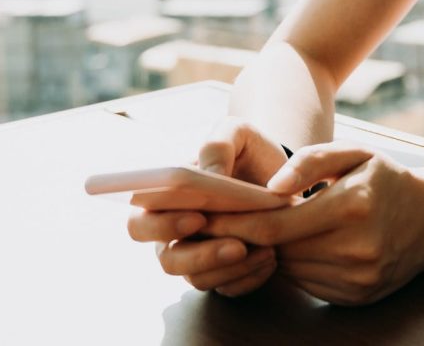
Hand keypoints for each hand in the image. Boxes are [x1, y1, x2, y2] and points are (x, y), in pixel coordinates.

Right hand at [126, 118, 291, 296]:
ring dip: (231, 268)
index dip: (161, 226)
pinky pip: (227, 288)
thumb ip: (218, 146)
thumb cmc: (249, 152)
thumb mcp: (237, 134)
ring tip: (266, 249)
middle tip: (236, 244)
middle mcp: (174, 233)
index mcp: (166, 200)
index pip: (140, 222)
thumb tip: (210, 174)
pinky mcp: (222, 274)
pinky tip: (270, 258)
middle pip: (166, 260)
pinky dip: (249, 277)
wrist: (284, 174)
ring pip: (197, 280)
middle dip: (198, 256)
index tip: (197, 218)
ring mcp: (197, 257)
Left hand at [198, 143, 423, 305]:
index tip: (204, 212)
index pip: (274, 223)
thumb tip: (272, 185)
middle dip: (242, 238)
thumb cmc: (386, 178)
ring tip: (251, 232)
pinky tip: (293, 245)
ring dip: (268, 252)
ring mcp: (356, 279)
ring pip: (289, 269)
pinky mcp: (355, 297)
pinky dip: (293, 265)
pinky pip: (306, 283)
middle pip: (277, 250)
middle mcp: (355, 249)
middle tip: (211, 224)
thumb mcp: (355, 153)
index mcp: (351, 206)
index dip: (234, 220)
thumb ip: (311, 161)